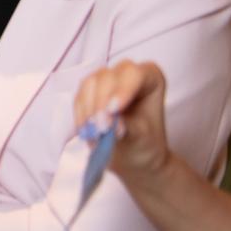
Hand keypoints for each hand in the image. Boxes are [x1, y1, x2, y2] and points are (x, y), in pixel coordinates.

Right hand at [72, 60, 171, 179]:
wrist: (134, 155)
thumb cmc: (146, 144)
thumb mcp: (144, 138)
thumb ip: (130, 125)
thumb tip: (111, 119)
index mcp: (151, 79)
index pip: (135, 75)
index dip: (122, 89)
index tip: (113, 111)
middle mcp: (127, 75)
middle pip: (108, 77)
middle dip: (101, 102)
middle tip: (101, 128)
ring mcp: (106, 81)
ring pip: (89, 84)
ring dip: (88, 110)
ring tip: (94, 134)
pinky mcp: (89, 92)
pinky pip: (79, 97)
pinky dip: (81, 115)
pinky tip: (87, 132)